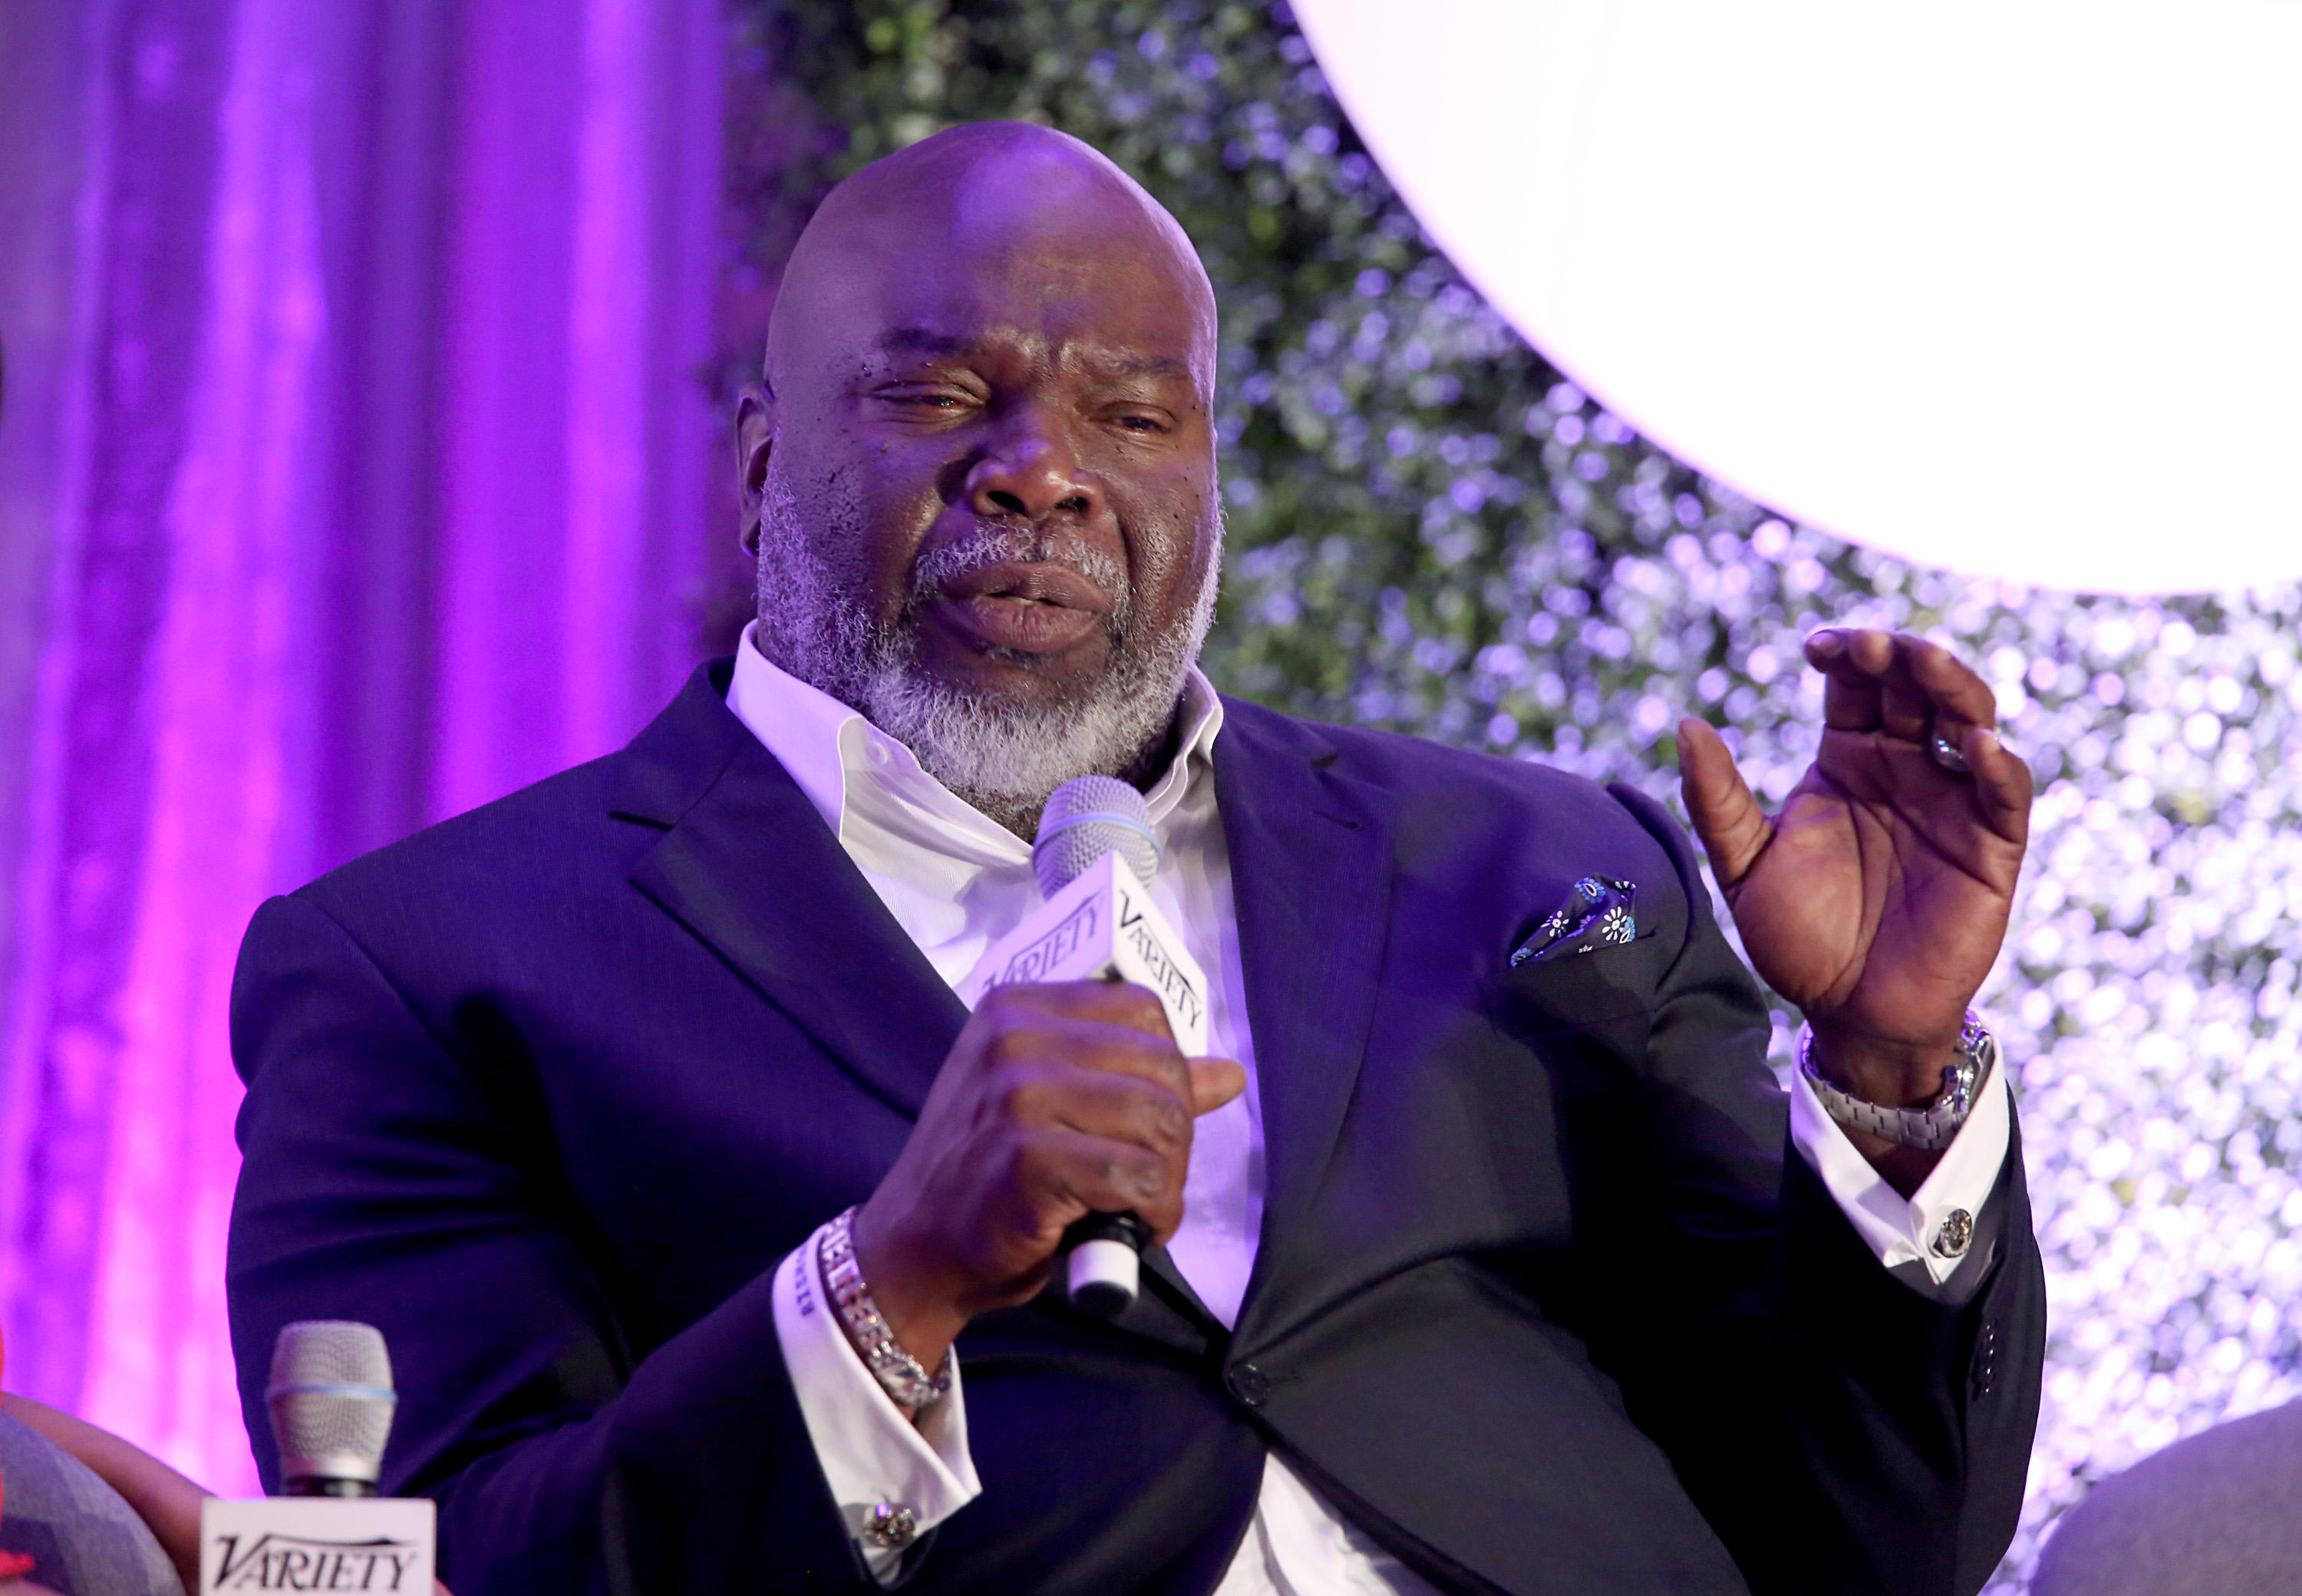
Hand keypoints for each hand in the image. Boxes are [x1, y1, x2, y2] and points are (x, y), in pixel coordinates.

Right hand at [849, 981, 1244, 1382]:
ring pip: (1161, 1119)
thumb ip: (1133, 1080)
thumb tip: (1229, 1072)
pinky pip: (1138, 1175)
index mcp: (1019, 1008)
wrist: (916, 1246)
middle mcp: (1015, 1039)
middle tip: (1149, 1177)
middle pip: (1162, 1065)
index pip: (1142, 1008)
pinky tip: (1128, 1228)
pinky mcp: (1026, 1158)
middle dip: (1175, 1133)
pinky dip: (1153, 1212)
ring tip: (1139, 1205)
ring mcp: (1017, 1096)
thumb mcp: (1049, 1103)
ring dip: (1169, 1178)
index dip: (1167, 1069)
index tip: (1146, 1119)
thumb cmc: (988, 1174)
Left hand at [1678, 630, 2029, 1184]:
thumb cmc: (1798, 937)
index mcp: (1848, 760)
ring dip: (1953, 684)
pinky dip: (1999, 764)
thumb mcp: (1744, 865)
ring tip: (1924, 660)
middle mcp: (1905, 768)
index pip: (1855, 686)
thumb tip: (1686, 723)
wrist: (1846, 1012)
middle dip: (1897, 655)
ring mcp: (1951, 802)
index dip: (1845, 655)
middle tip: (1869, 643)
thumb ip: (1717, 799)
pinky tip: (1977, 744)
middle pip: (1914, 688)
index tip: (1817, 646)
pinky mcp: (1990, 846)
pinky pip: (2005, 794)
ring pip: (1969, 720)